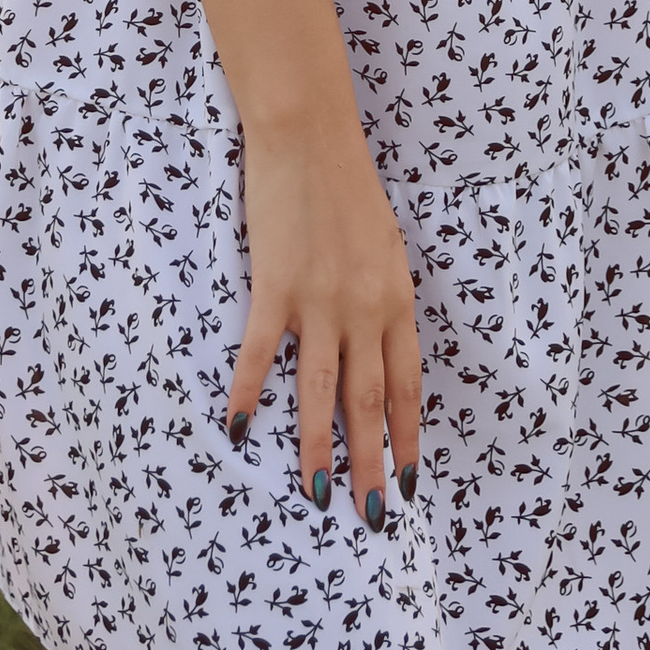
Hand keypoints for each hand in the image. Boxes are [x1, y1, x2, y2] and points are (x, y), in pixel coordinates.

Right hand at [228, 105, 421, 521]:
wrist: (310, 135)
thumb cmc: (347, 183)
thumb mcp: (385, 245)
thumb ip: (383, 298)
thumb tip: (378, 344)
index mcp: (396, 299)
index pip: (408, 385)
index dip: (408, 437)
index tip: (410, 480)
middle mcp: (365, 309)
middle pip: (370, 401)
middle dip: (372, 463)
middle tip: (372, 515)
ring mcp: (319, 300)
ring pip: (321, 391)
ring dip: (318, 448)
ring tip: (318, 495)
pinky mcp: (276, 285)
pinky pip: (261, 351)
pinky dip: (248, 391)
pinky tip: (239, 426)